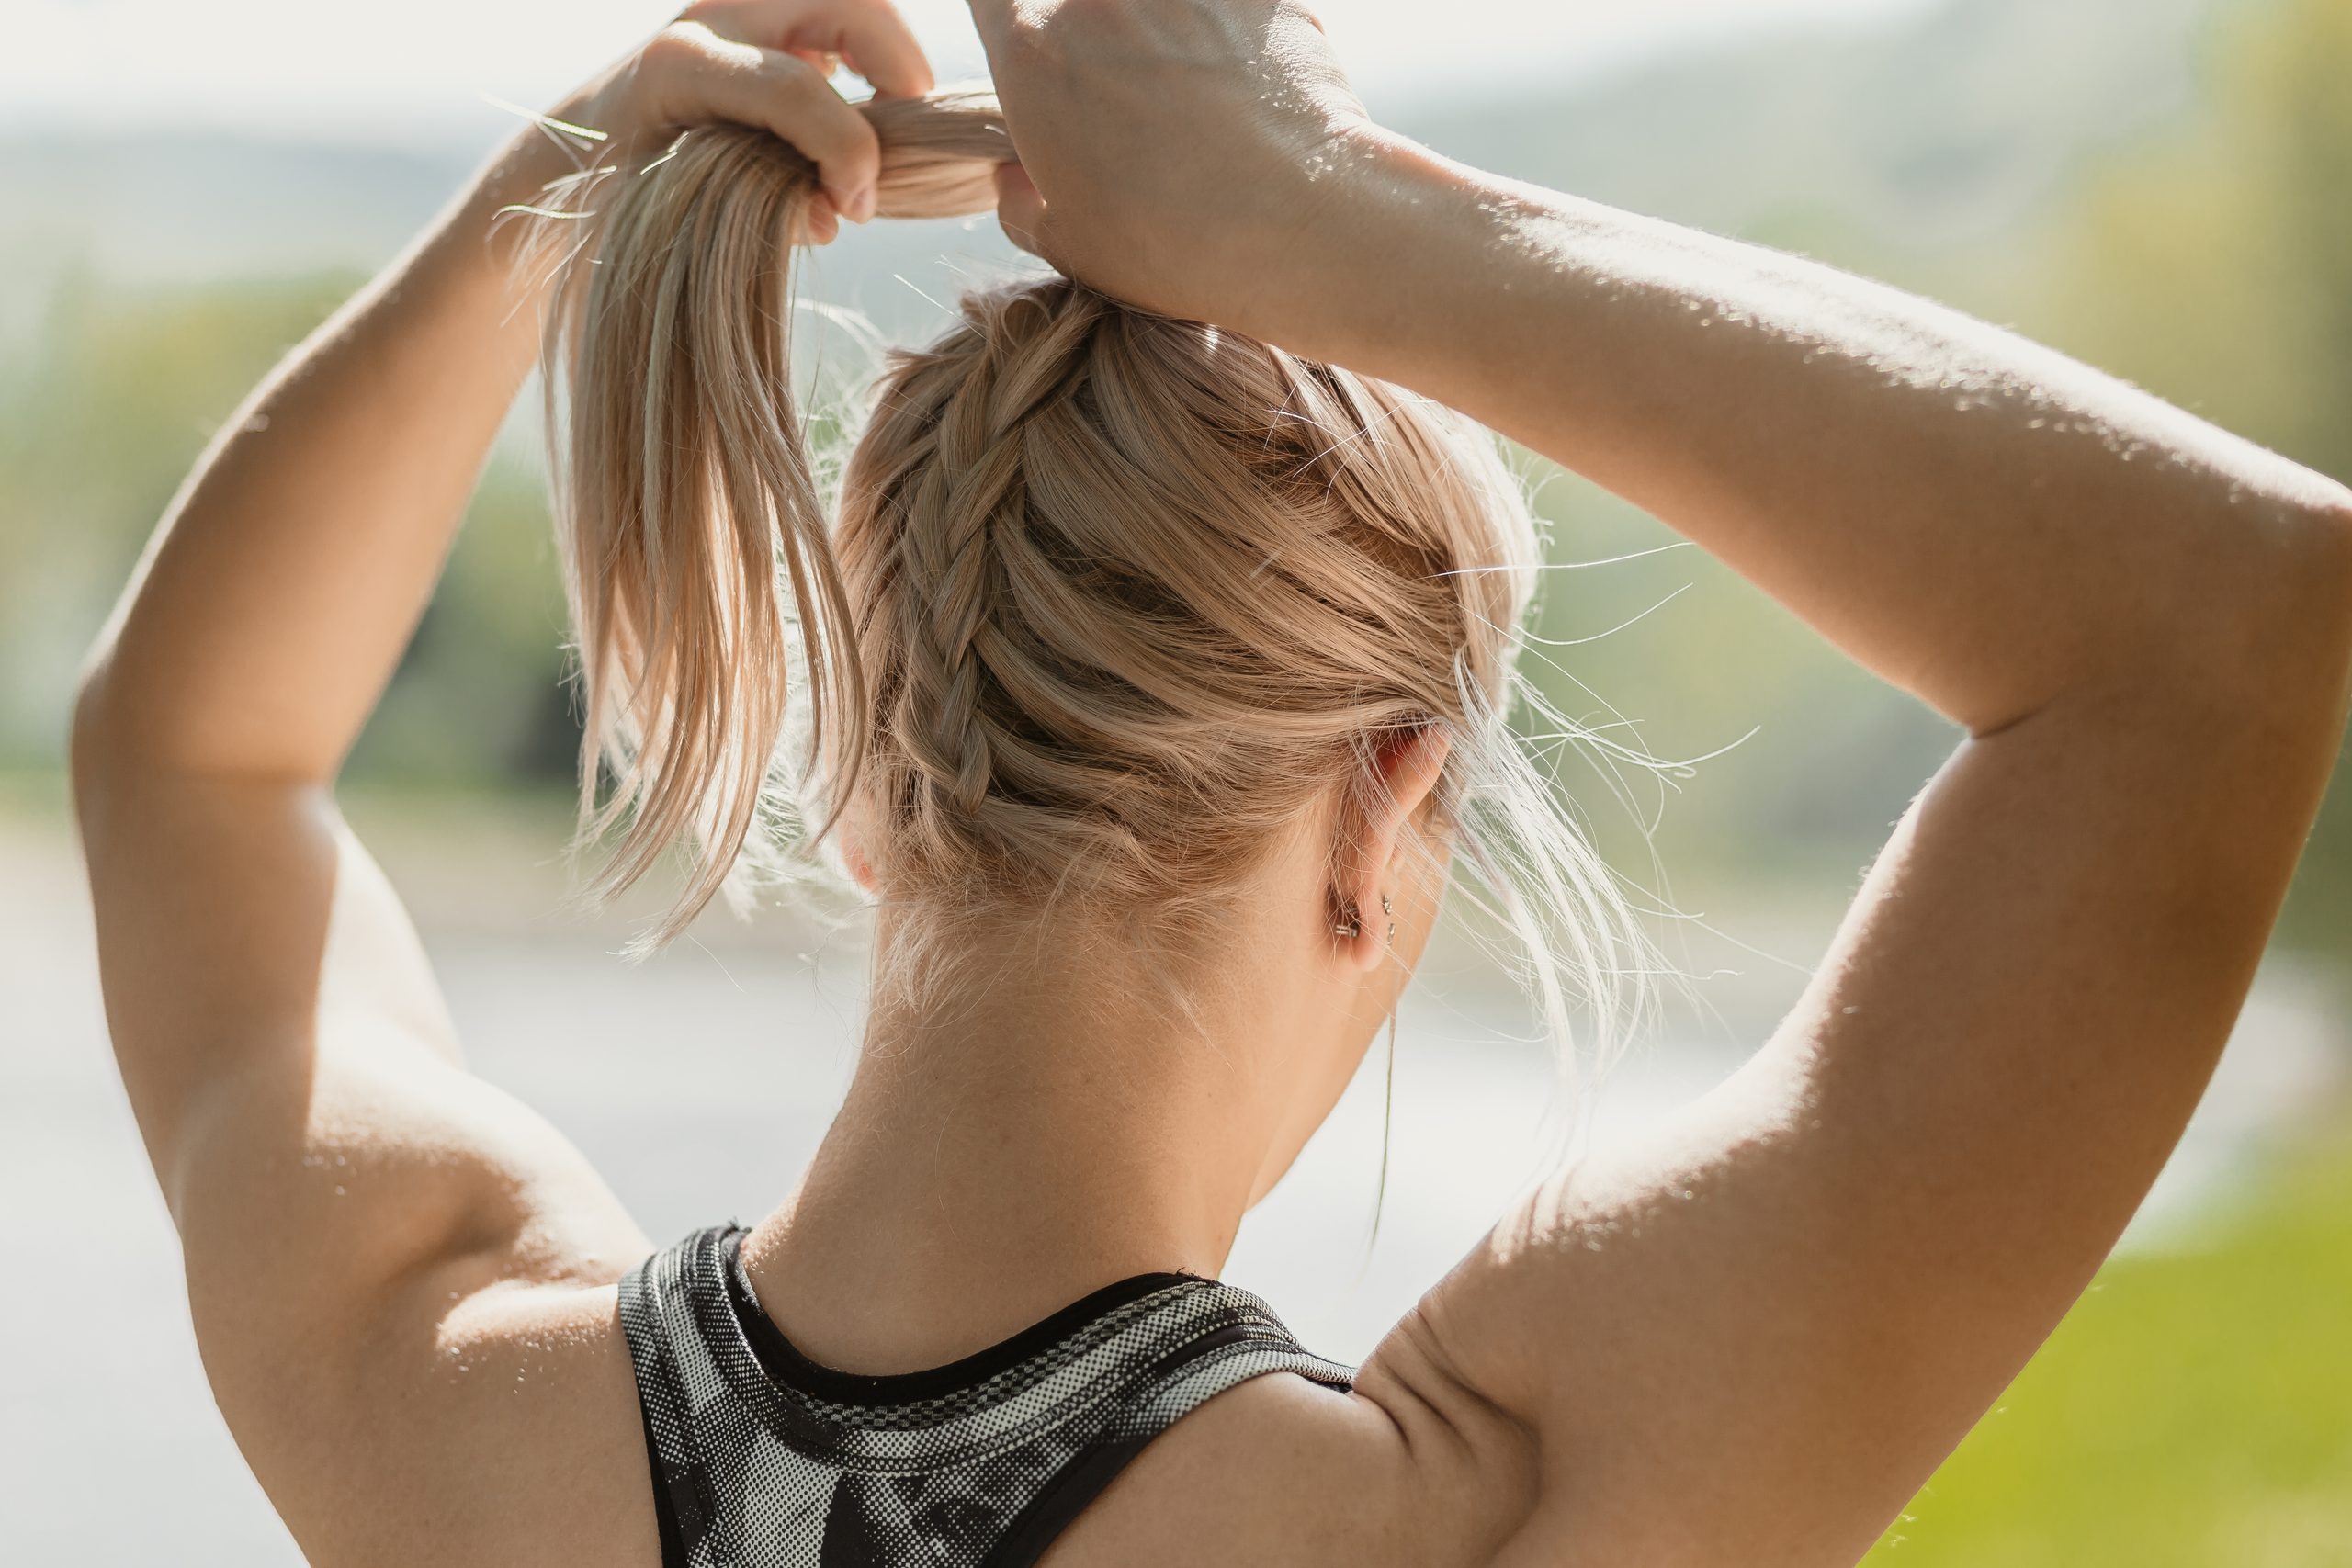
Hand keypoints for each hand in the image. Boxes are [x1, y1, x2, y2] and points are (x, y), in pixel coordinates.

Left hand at [555, 0, 935, 240]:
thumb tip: (831, 214)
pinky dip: (868, 62)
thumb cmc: (617, 195)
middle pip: (847, 4)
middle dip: (898, 68)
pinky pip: (840, 22)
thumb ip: (759, 216)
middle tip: (903, 140)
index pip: (794, 91)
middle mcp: (714, 16)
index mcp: (681, 64)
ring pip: (853, 3)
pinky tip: (856, 117)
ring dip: (888, 62)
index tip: (855, 207)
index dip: (848, 153)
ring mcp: (742, 9)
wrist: (574, 157)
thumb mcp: (677, 219)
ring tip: (882, 132)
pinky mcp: (763, 21)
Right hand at [966, 0, 1381, 333]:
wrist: (1295, 226)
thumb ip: (1021, 200)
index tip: (1047, 61)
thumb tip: (1015, 177)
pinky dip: (1238, 34)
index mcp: (1031, 51)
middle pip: (1080, 1)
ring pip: (1161, 6)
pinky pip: (1233, 4)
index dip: (1012, 18)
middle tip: (1136, 98)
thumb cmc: (1174, 247)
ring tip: (1200, 99)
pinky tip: (1255, 90)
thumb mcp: (1069, 245)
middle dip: (1099, 35)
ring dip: (1172, 36)